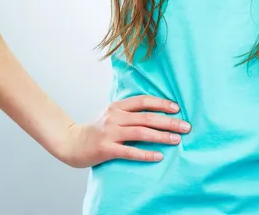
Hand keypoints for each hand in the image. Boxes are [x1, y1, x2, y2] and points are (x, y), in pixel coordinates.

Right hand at [56, 95, 191, 167]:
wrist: (72, 144)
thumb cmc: (97, 129)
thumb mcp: (112, 114)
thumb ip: (129, 112)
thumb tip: (156, 112)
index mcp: (118, 106)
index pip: (144, 101)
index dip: (161, 104)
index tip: (177, 109)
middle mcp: (115, 117)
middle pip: (147, 117)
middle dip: (168, 121)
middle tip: (186, 126)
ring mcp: (110, 132)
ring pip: (141, 133)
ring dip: (161, 136)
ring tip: (177, 139)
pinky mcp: (107, 149)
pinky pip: (130, 151)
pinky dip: (146, 153)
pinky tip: (159, 156)